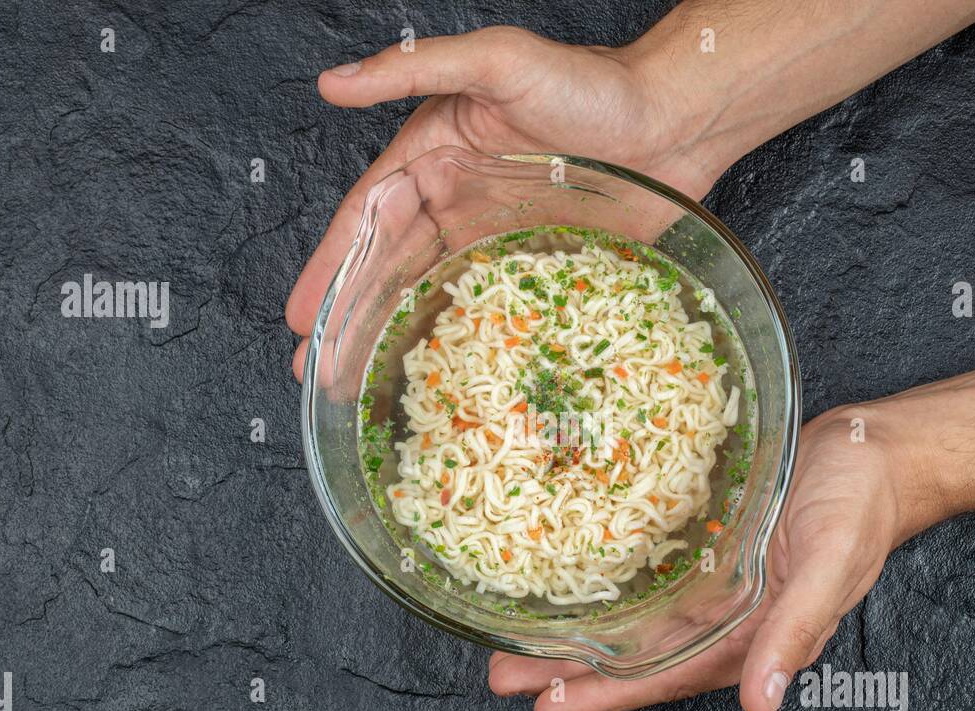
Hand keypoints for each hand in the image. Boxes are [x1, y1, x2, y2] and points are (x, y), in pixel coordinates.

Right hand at [285, 26, 724, 379]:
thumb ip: (415, 67)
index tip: (299, 316)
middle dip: (347, 319)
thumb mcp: (498, 59)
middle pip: (389, 268)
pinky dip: (460, 342)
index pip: (367, 219)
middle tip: (314, 373)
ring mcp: (496, 238)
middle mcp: (457, 200)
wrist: (675, 120)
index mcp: (435, 156)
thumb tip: (334, 82)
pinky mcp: (537, 265)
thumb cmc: (592, 83)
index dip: (331, 269)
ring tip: (357, 386)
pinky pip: (490, 309)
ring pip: (430, 295)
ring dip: (392, 337)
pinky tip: (439, 377)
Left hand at [488, 407, 924, 710]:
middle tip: (503, 674)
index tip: (546, 706)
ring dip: (580, 633)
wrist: (878, 452)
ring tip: (516, 641)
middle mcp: (725, 615)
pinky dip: (613, 589)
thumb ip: (794, 632)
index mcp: (751, 634)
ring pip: (635, 620)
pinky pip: (653, 576)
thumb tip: (761, 704)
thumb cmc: (861, 505)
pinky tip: (576, 585)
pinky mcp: (709, 544)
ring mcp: (714, 581)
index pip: (665, 677)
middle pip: (637, 656)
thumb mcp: (830, 565)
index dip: (604, 695)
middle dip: (570, 671)